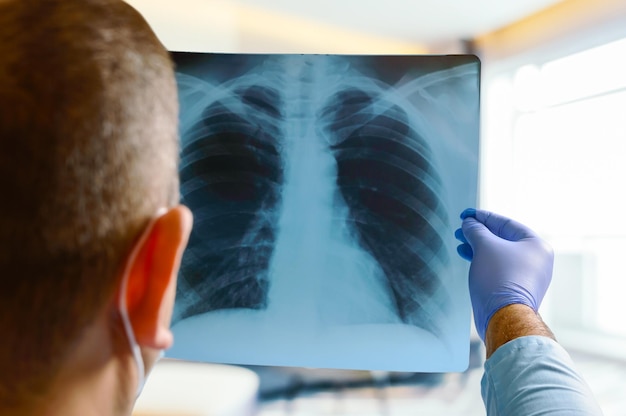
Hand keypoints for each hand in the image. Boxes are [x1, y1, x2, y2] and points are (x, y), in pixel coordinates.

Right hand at [455, 208, 553, 340]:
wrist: (503, 317)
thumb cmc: (498, 278)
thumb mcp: (484, 246)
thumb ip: (476, 230)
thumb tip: (468, 223)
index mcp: (536, 245)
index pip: (506, 223)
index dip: (483, 217)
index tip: (466, 214)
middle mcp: (535, 259)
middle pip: (502, 238)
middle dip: (479, 232)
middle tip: (460, 228)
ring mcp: (527, 275)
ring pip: (498, 254)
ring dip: (478, 246)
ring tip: (460, 242)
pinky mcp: (515, 288)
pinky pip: (498, 267)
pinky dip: (483, 260)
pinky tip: (467, 256)